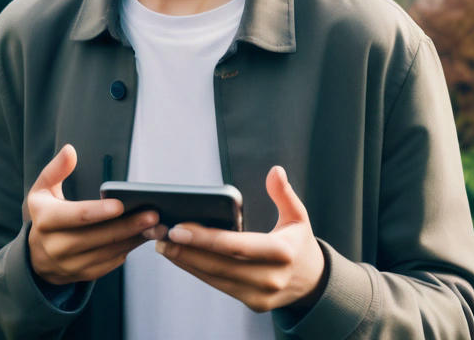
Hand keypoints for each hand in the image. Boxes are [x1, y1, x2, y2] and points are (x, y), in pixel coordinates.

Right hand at [26, 144, 159, 284]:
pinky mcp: (83, 275)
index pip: (76, 216)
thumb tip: (70, 150)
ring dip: (134, 238)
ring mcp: (70, 264)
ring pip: (108, 251)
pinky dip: (129, 249)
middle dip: (128, 225)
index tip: (121, 203)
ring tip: (156, 225)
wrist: (35, 258)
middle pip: (98, 236)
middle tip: (153, 214)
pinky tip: (144, 235)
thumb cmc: (44, 215)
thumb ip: (56, 170)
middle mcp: (56, 247)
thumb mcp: (41, 191)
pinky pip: (110, 262)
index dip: (98, 211)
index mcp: (46, 221)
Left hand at [155, 166, 325, 312]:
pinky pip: (219, 286)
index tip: (178, 229)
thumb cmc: (299, 243)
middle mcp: (271, 277)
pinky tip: (180, 259)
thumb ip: (284, 193)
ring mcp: (261, 294)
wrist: (313, 282)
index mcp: (282, 252)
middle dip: (186, 251)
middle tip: (160, 236)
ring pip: (215, 278)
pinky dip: (198, 272)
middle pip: (220, 265)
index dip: (205, 239)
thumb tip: (275, 170)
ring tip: (162, 245)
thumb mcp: (298, 216)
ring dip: (186, 262)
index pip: (237, 245)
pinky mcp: (253, 303)